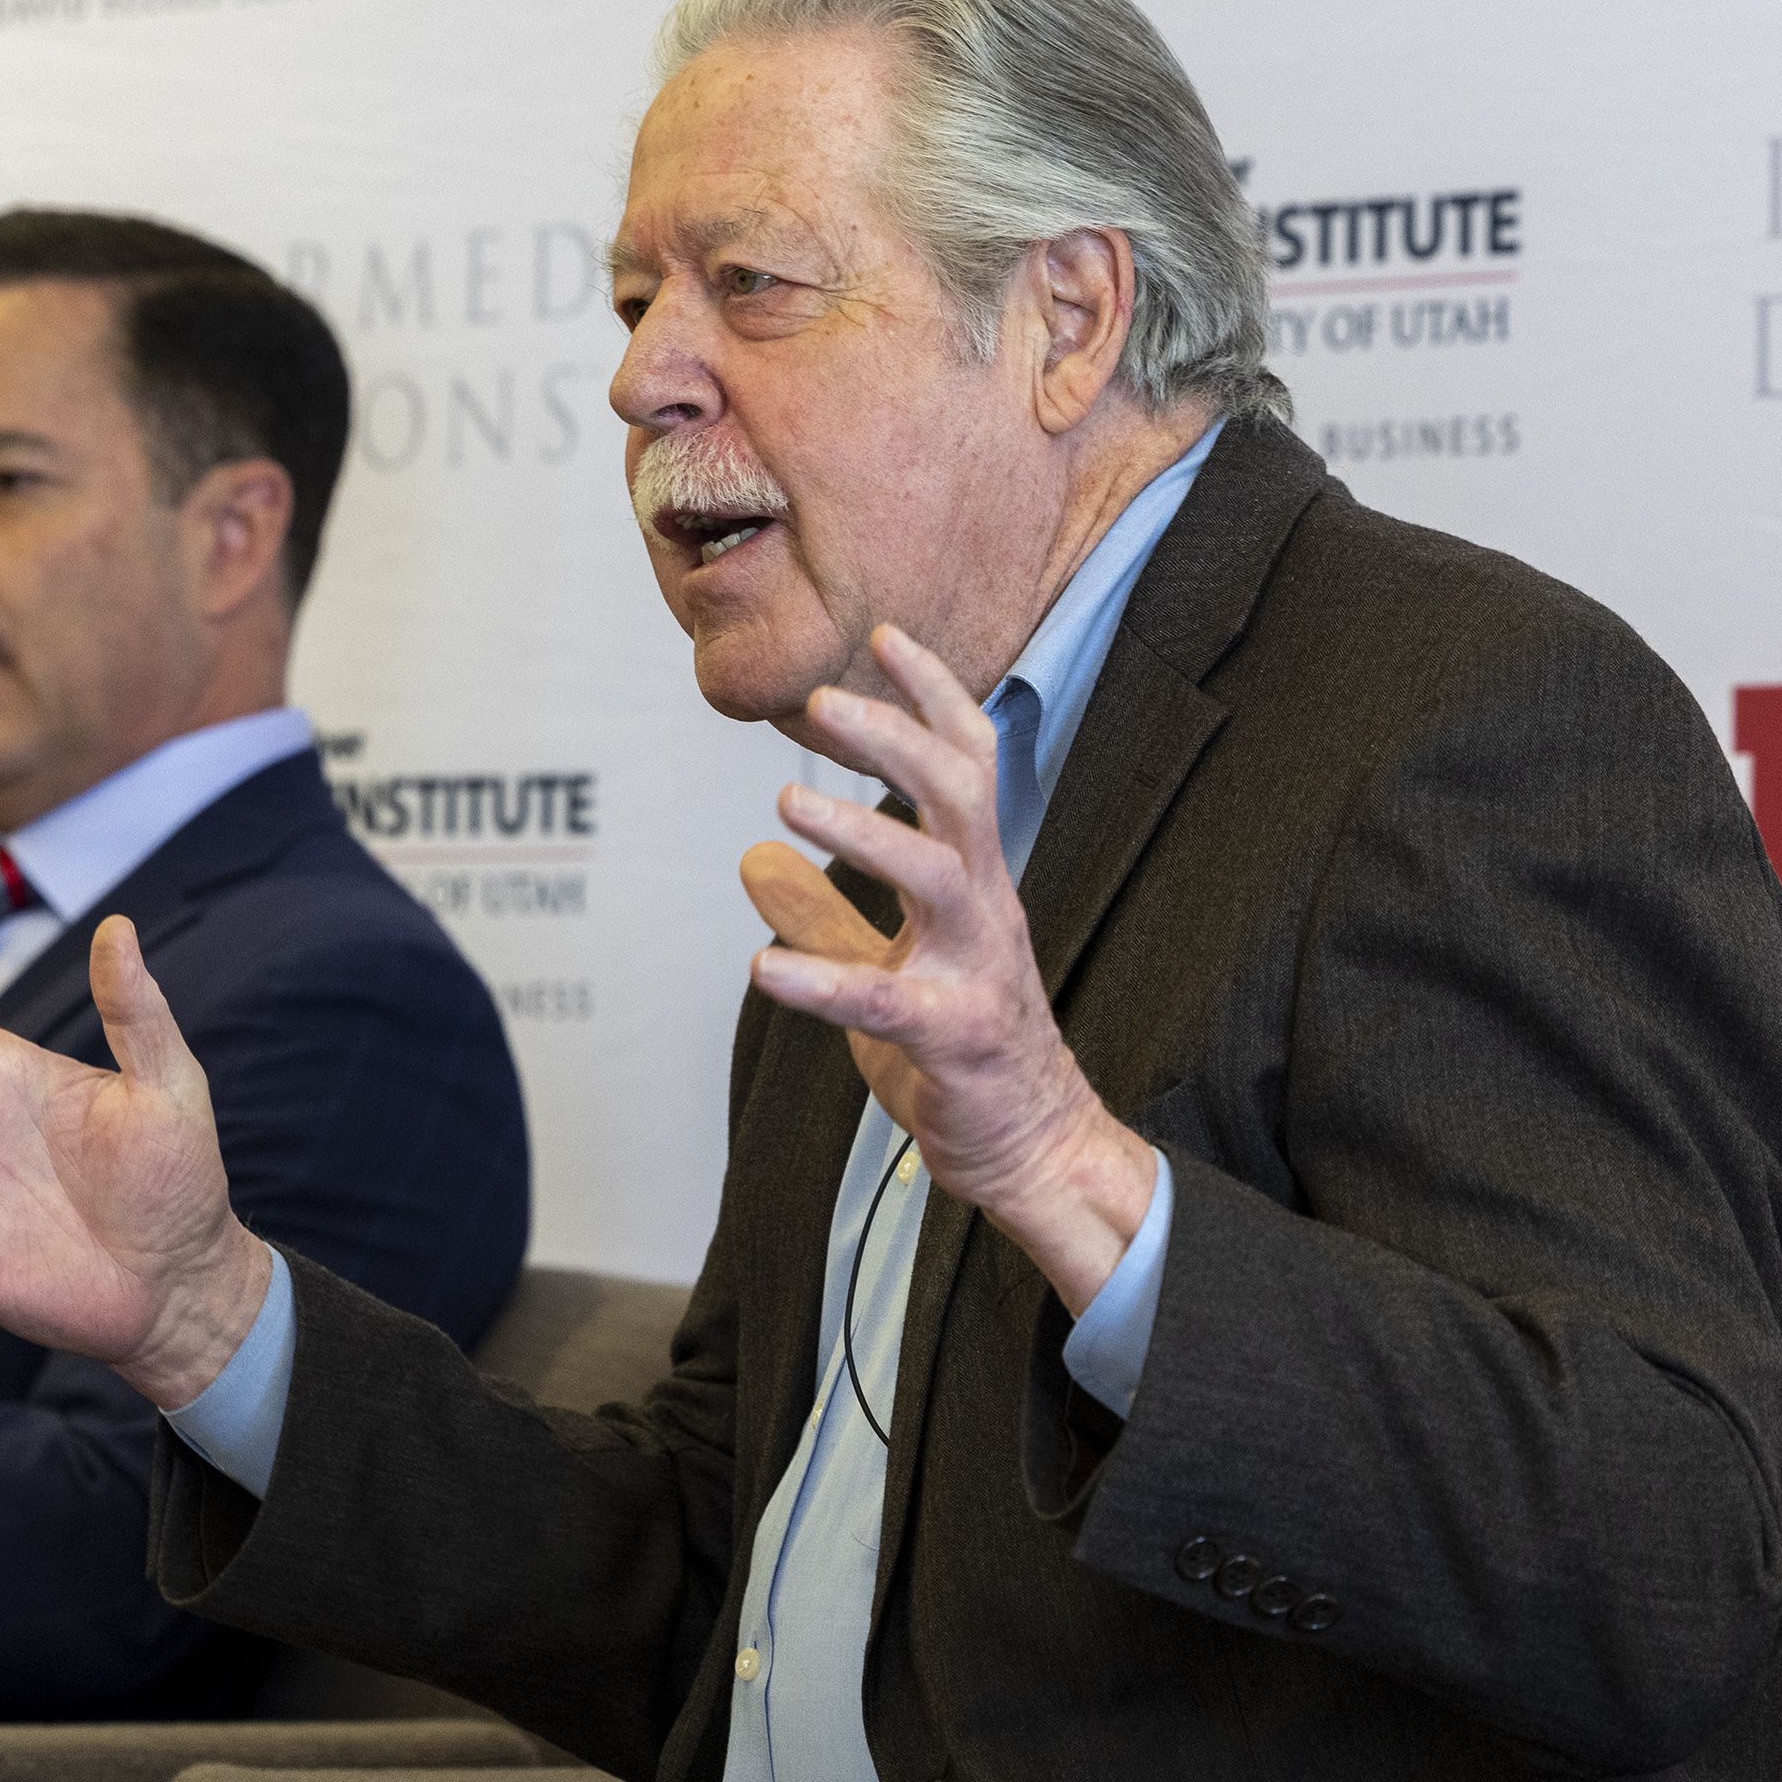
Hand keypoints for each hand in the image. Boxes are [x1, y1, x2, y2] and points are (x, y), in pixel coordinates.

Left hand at [742, 624, 1156, 1314]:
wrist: (1031, 1148)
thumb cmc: (959, 1048)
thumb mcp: (884, 967)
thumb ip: (823, 915)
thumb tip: (750, 861)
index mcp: (971, 879)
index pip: (967, 762)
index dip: (933, 696)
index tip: (885, 633)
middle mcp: (985, 908)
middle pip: (961, 794)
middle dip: (898, 738)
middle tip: (821, 701)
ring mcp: (976, 970)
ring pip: (938, 875)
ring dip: (863, 833)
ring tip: (784, 802)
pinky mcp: (954, 1039)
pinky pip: (886, 1002)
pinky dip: (822, 981)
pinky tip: (760, 968)